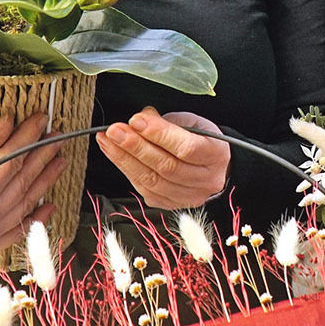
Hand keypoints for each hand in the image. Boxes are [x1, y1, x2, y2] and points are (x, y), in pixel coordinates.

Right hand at [0, 112, 66, 258]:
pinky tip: (49, 204)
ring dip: (45, 181)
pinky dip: (35, 219)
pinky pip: (17, 233)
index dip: (29, 136)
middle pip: (23, 180)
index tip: (42, 118)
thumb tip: (11, 123)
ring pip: (25, 204)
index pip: (12, 158)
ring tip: (59, 160)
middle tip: (57, 135)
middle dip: (42, 154)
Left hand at [95, 107, 230, 209]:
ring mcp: (189, 196)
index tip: (136, 120)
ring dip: (125, 160)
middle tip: (114, 131)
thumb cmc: (203, 141)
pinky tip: (116, 156)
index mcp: (216, 155)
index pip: (186, 148)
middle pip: (166, 167)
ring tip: (107, 142)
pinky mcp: (172, 205)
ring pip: (153, 181)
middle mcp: (206, 180)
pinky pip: (146, 191)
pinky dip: (128, 172)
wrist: (216, 169)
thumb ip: (168, 122)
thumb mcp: (194, 123)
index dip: (159, 134)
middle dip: (135, 147)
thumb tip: (139, 120)